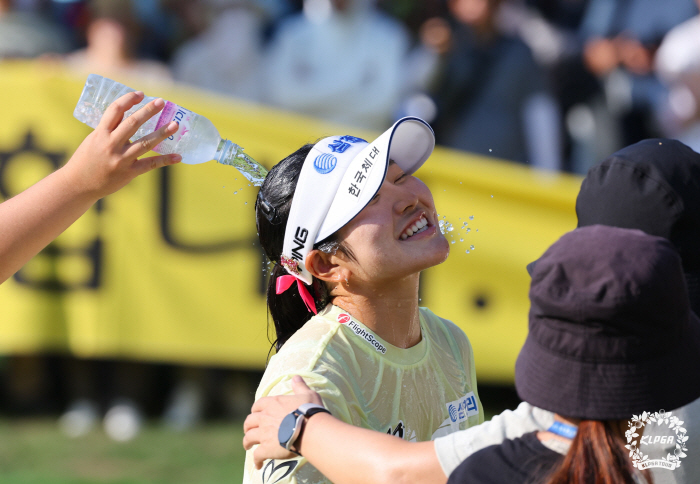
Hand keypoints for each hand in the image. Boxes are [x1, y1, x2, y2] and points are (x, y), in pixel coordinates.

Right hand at [62, 91, 180, 198]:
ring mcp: (121, 159)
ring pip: (145, 143)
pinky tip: (178, 156)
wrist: (79, 184)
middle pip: (133, 123)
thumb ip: (110, 129)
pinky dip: (165, 160)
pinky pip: (150, 164)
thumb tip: (130, 115)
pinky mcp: (129, 173)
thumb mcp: (94, 139)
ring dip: (162, 133)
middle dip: (148, 111)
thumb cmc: (87, 159)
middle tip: (161, 102)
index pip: (115, 110)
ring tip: (175, 125)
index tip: (141, 94)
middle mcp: (111, 144)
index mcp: (100, 133)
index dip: (129, 99)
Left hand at [243, 376, 322, 468]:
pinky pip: (256, 455)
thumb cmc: (310, 411)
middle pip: (249, 421)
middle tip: (250, 430)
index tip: (257, 414)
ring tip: (248, 446)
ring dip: (247, 442)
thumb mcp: (307, 394)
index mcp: (273, 403)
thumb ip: (300, 386)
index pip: (257, 405)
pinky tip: (259, 465)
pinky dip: (256, 460)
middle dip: (248, 426)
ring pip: (248, 438)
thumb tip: (296, 377)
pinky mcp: (266, 448)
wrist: (311, 430)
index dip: (256, 410)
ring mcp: (264, 434)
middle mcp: (265, 417)